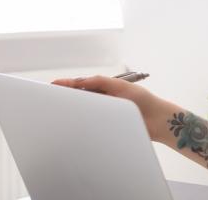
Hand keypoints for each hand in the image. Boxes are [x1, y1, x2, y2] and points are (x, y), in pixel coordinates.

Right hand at [52, 75, 175, 140]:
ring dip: (72, 111)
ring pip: (83, 112)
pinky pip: (91, 126)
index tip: (52, 86)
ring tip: (57, 111)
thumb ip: (103, 82)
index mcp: (105, 88)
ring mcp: (104, 114)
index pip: (82, 85)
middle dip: (65, 98)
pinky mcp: (106, 127)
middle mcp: (103, 100)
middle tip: (49, 99)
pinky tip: (74, 124)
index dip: (67, 85)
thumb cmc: (144, 101)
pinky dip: (82, 124)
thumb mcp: (123, 87)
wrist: (158, 121)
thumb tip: (82, 81)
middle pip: (79, 98)